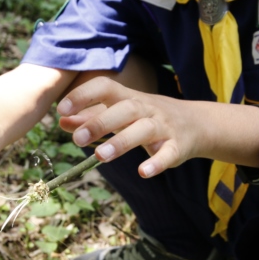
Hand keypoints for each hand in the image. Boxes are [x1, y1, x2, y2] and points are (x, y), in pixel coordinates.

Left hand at [57, 77, 198, 177]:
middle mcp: (146, 108)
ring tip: (99, 156)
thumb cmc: (147, 117)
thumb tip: (62, 121)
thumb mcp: (120, 113)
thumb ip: (91, 117)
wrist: (196, 123)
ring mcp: (163, 126)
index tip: (62, 108)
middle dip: (100, 122)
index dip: (84, 95)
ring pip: (143, 130)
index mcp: (128, 98)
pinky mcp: (178, 146)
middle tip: (77, 139)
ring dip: (121, 142)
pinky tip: (143, 172)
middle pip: (125, 109)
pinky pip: (168, 153)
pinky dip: (157, 162)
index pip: (105, 87)